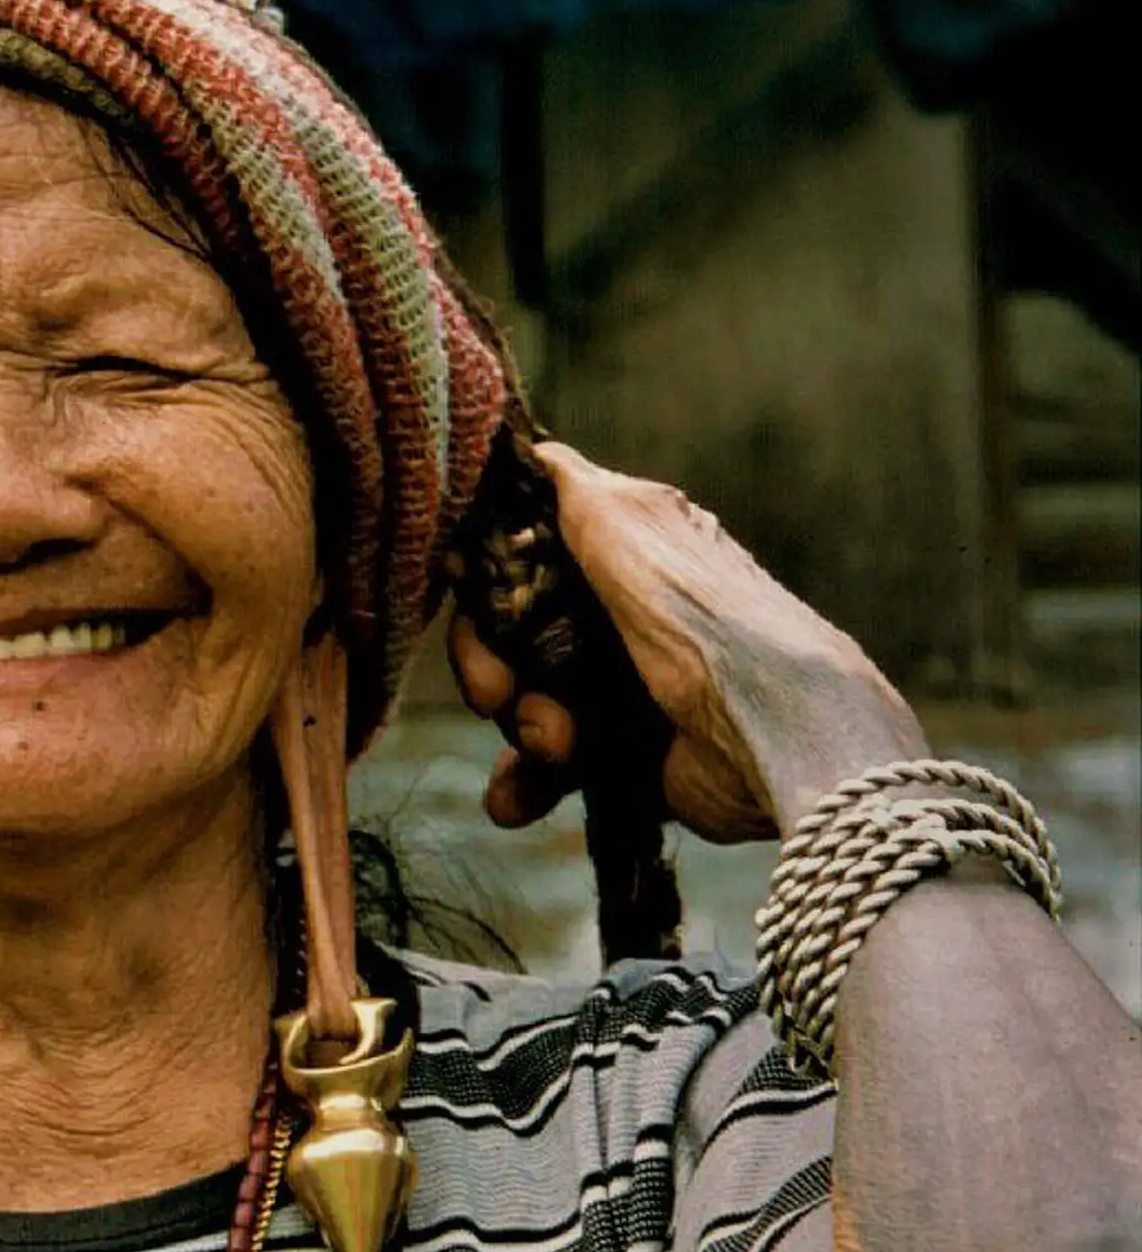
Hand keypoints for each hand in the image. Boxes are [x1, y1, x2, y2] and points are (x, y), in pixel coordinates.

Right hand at [448, 442, 926, 841]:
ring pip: (523, 699)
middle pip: (511, 631)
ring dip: (521, 728)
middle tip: (499, 696)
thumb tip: (534, 448)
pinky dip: (526, 784)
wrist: (785, 750)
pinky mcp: (626, 754)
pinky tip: (514, 803)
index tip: (465, 593)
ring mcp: (619, 687)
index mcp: (625, 553)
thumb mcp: (643, 538)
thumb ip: (582, 495)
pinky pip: (549, 766)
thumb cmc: (718, 629)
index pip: (525, 550)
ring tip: (557, 750)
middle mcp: (618, 615)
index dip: (486, 576)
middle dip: (494, 666)